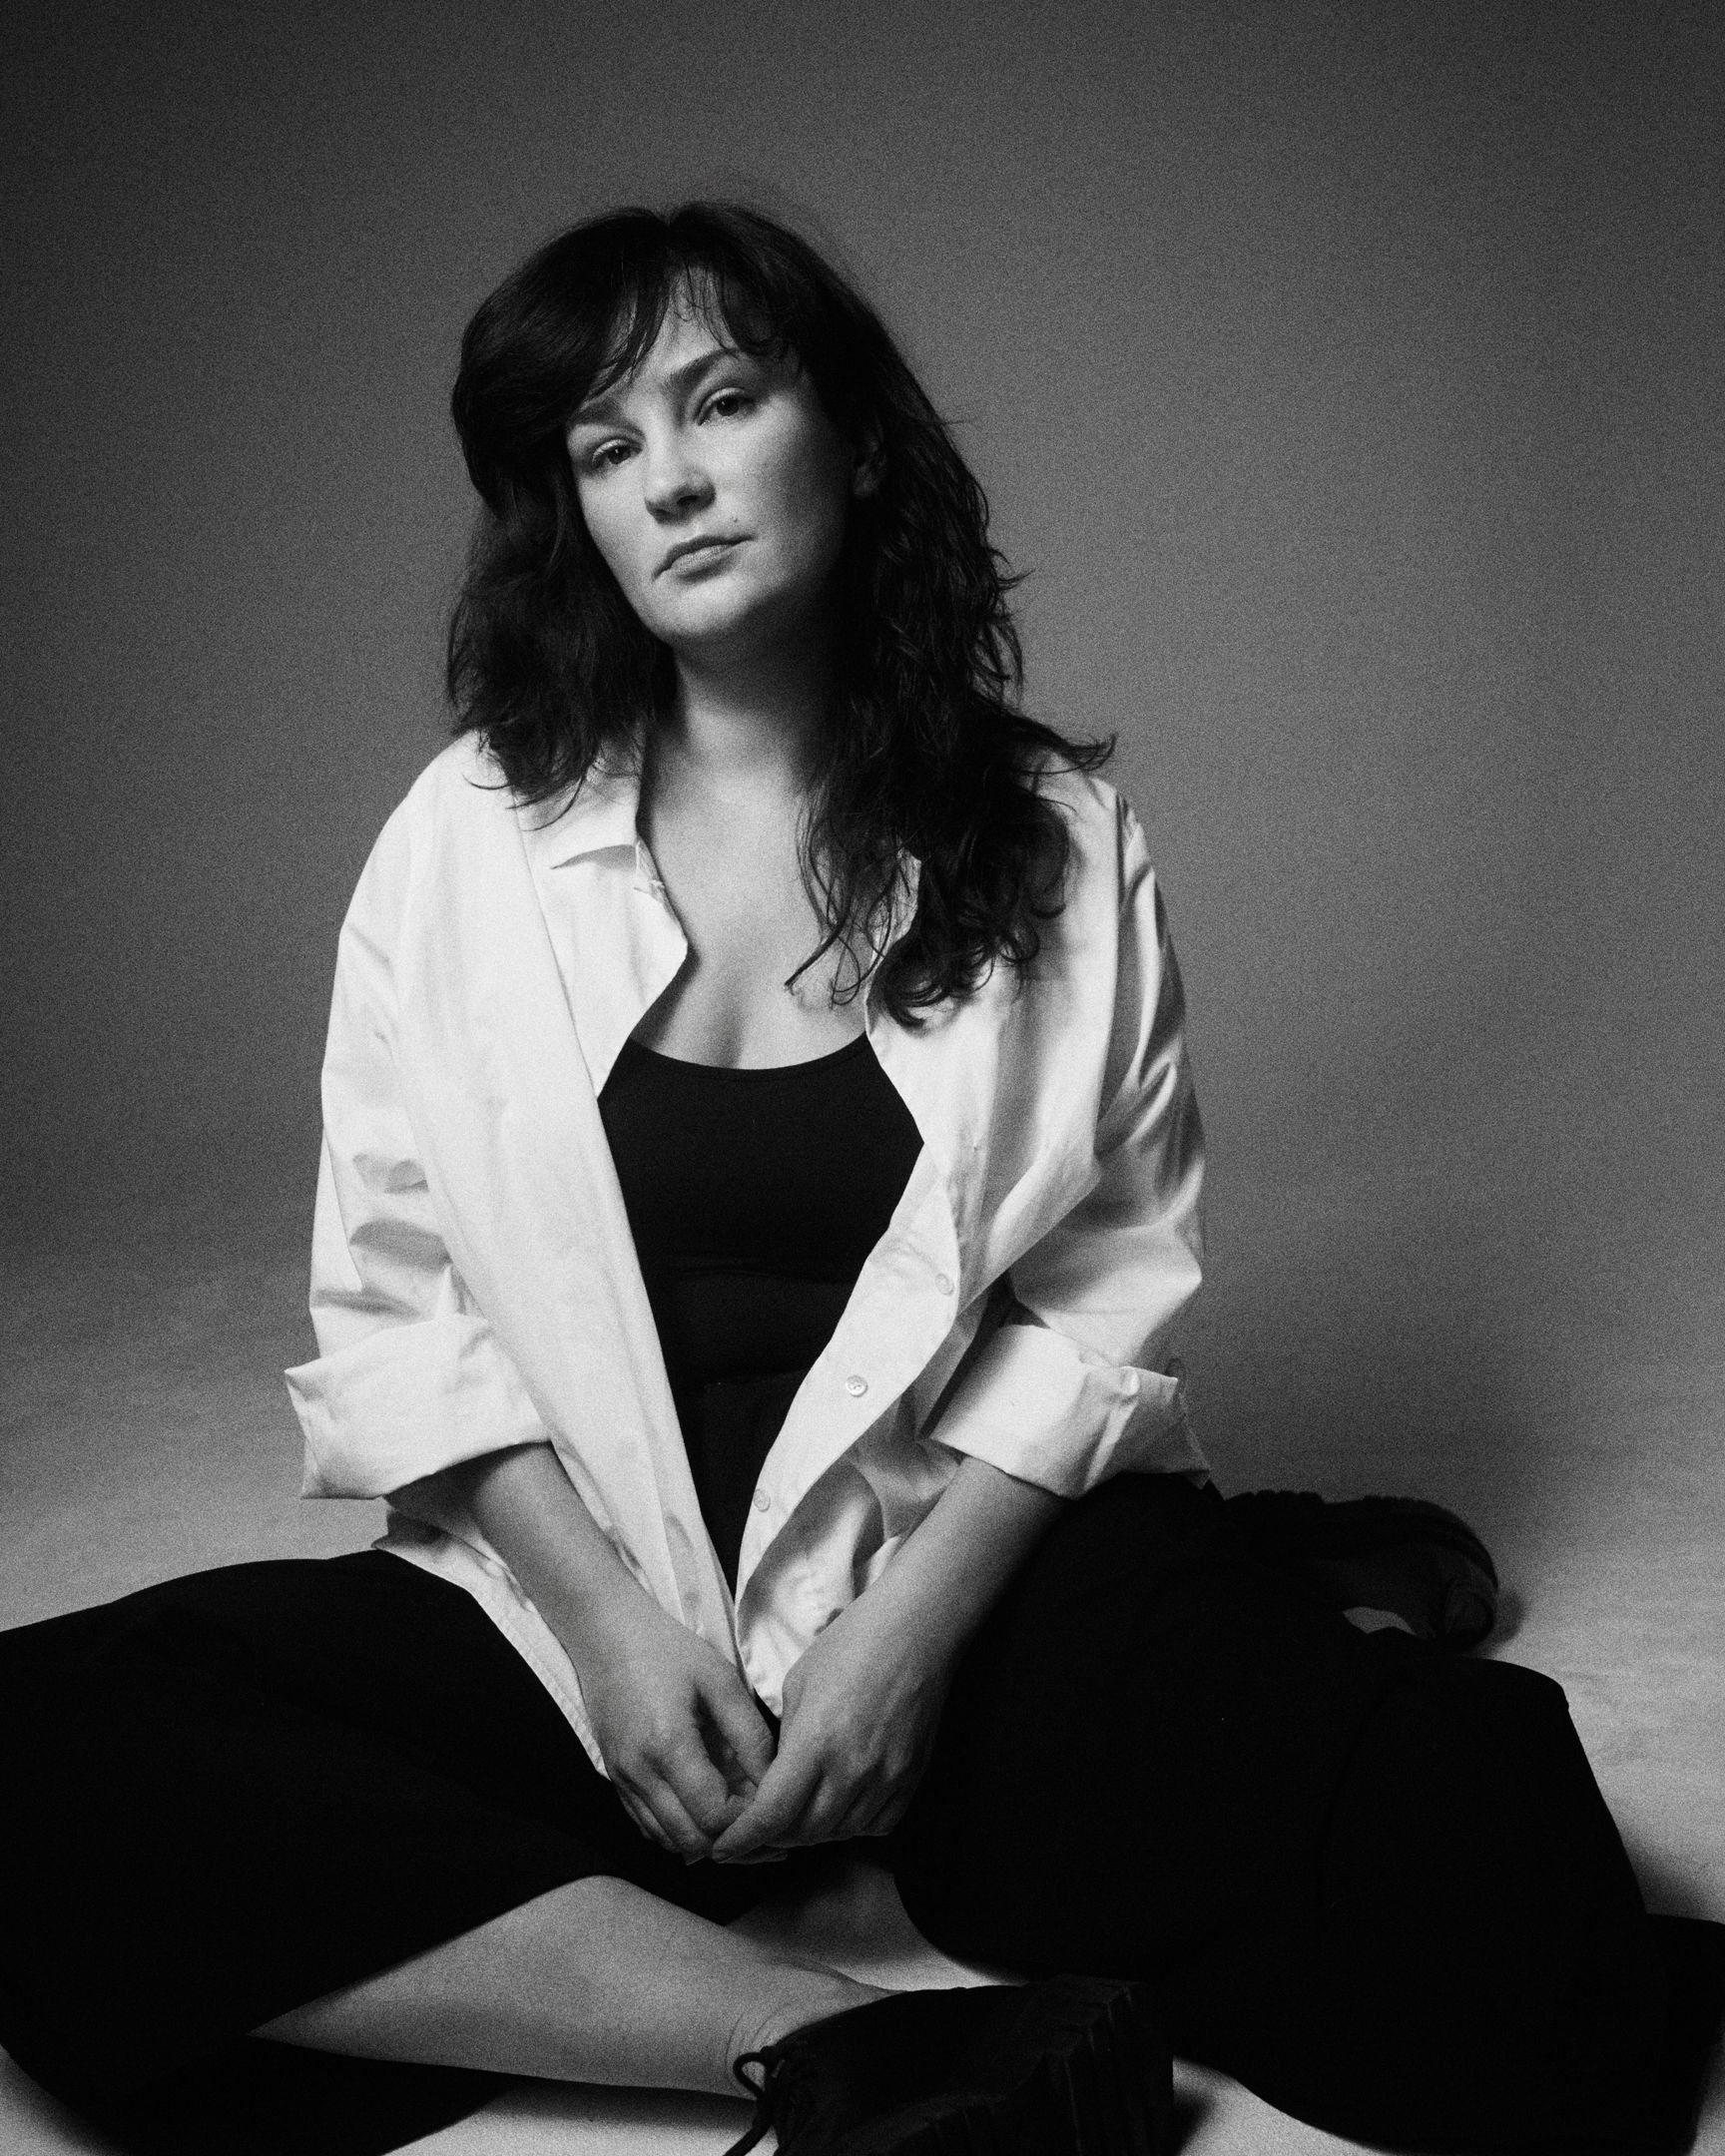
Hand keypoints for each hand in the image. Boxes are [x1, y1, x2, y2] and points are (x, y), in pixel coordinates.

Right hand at [574, 1594, 775, 1862]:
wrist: (607, 1636)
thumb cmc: (668, 1651)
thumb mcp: (720, 1680)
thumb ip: (750, 1734)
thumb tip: (773, 1782)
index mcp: (668, 1745)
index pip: (714, 1815)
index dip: (748, 1817)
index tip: (769, 1798)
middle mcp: (640, 1773)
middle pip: (692, 1842)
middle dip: (730, 1838)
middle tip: (757, 1813)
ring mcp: (623, 1781)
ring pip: (669, 1842)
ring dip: (705, 1837)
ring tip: (734, 1811)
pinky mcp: (616, 1782)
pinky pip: (649, 1827)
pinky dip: (679, 1829)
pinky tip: (702, 1805)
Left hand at [709, 1589, 951, 1861]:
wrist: (916, 1630)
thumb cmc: (852, 1644)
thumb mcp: (799, 1684)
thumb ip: (786, 1739)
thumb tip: (779, 1776)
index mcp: (816, 1742)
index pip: (773, 1814)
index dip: (744, 1839)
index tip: (723, 1849)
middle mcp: (852, 1769)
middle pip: (805, 1832)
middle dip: (774, 1836)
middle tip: (757, 1829)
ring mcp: (887, 1777)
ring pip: (841, 1833)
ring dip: (813, 1832)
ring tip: (797, 1817)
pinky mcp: (912, 1777)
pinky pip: (878, 1824)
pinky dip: (853, 1825)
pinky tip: (841, 1806)